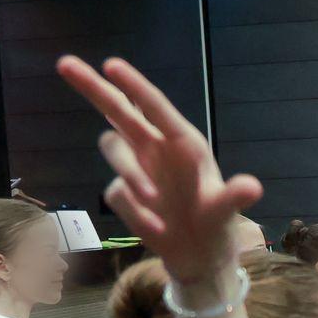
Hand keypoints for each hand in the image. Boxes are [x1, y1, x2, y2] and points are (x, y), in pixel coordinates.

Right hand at [57, 55, 261, 281]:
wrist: (197, 254)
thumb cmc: (215, 223)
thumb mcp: (225, 211)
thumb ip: (233, 197)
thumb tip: (252, 187)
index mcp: (183, 141)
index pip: (154, 107)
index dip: (133, 85)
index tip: (111, 64)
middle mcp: (156, 146)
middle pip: (117, 109)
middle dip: (92, 86)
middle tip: (64, 63)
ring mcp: (136, 166)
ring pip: (113, 149)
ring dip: (131, 174)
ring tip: (155, 203)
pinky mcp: (122, 190)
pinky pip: (117, 193)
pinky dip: (134, 210)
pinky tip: (155, 226)